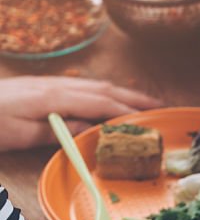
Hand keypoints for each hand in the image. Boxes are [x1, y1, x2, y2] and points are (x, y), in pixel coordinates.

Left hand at [0, 76, 161, 151]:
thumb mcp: (20, 135)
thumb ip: (57, 129)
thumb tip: (92, 127)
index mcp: (53, 97)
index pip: (100, 102)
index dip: (129, 110)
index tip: (152, 118)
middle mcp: (55, 85)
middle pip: (103, 89)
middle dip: (134, 97)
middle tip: (160, 107)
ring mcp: (48, 83)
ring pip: (93, 84)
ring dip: (122, 92)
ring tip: (143, 101)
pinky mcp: (40, 86)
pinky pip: (82, 86)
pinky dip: (103, 91)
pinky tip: (107, 98)